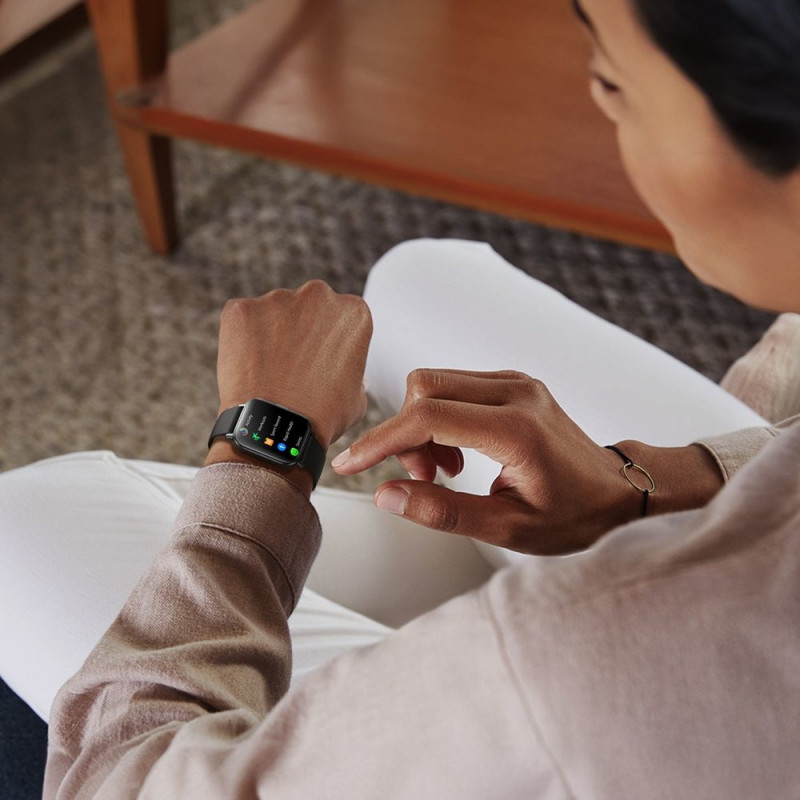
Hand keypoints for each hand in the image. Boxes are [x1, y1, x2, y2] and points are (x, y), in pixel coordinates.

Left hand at [207, 281, 372, 479]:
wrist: (276, 431)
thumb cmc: (320, 417)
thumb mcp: (358, 396)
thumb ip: (352, 369)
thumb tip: (339, 369)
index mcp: (353, 312)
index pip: (342, 317)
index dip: (330, 340)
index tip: (322, 359)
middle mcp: (317, 295)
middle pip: (309, 307)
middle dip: (302, 330)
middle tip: (295, 365)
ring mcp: (276, 299)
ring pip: (274, 312)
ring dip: (272, 334)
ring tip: (269, 371)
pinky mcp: (241, 309)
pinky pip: (241, 320)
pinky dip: (242, 339)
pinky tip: (249, 367)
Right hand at [333, 369, 723, 554]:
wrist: (619, 490)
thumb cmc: (575, 515)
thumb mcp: (509, 529)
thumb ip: (443, 512)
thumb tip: (387, 495)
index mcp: (517, 429)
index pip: (428, 417)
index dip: (382, 440)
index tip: (352, 463)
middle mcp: (516, 392)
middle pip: (425, 388)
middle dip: (404, 434)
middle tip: (425, 478)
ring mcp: (515, 382)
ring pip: (435, 383)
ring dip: (421, 426)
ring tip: (446, 471)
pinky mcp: (511, 382)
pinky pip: (453, 387)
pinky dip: (439, 418)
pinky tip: (458, 453)